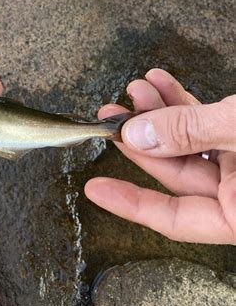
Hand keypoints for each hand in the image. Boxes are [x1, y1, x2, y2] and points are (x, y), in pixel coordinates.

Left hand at [85, 69, 235, 243]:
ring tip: (137, 91)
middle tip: (112, 118)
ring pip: (191, 144)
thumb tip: (140, 135)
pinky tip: (163, 85)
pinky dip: (186, 105)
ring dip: (161, 114)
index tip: (96, 189)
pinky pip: (209, 126)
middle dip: (141, 139)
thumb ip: (191, 132)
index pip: (175, 220)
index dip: (131, 204)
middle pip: (177, 173)